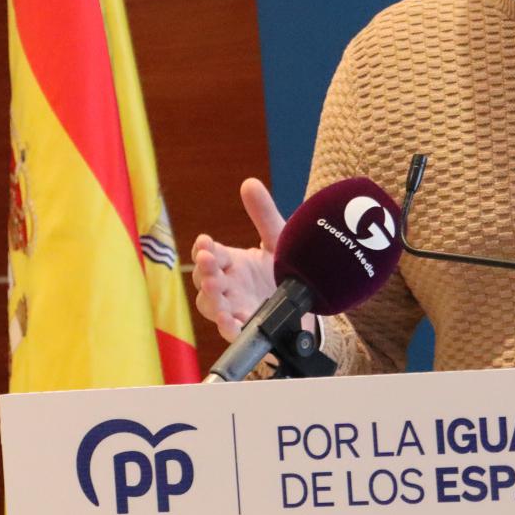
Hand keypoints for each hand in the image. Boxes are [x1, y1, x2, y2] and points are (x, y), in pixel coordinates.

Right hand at [192, 178, 283, 342]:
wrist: (310, 298)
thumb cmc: (286, 267)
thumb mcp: (278, 238)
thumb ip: (263, 214)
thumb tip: (249, 183)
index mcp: (232, 262)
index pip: (210, 253)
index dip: (204, 248)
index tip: (205, 243)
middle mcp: (229, 285)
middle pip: (204, 280)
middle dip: (204, 271)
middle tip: (208, 262)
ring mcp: (235, 306)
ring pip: (210, 305)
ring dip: (210, 298)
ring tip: (215, 290)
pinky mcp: (247, 327)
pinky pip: (231, 331)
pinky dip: (228, 328)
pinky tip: (230, 322)